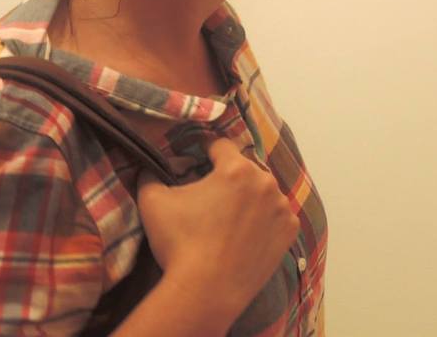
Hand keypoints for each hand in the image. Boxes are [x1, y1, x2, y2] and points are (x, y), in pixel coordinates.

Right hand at [136, 136, 299, 319]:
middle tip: (213, 200)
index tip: (200, 159)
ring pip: (264, 193)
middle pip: (245, 170)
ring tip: (231, 221)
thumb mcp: (153, 203)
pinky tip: (248, 236)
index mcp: (236, 168)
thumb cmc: (180, 243)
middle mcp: (265, 181)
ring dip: (250, 200)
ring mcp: (282, 206)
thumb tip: (147, 168)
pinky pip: (277, 217)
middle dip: (230, 180)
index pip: (222, 146)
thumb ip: (150, 177)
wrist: (207, 290)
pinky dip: (265, 222)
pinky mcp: (290, 229)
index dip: (207, 151)